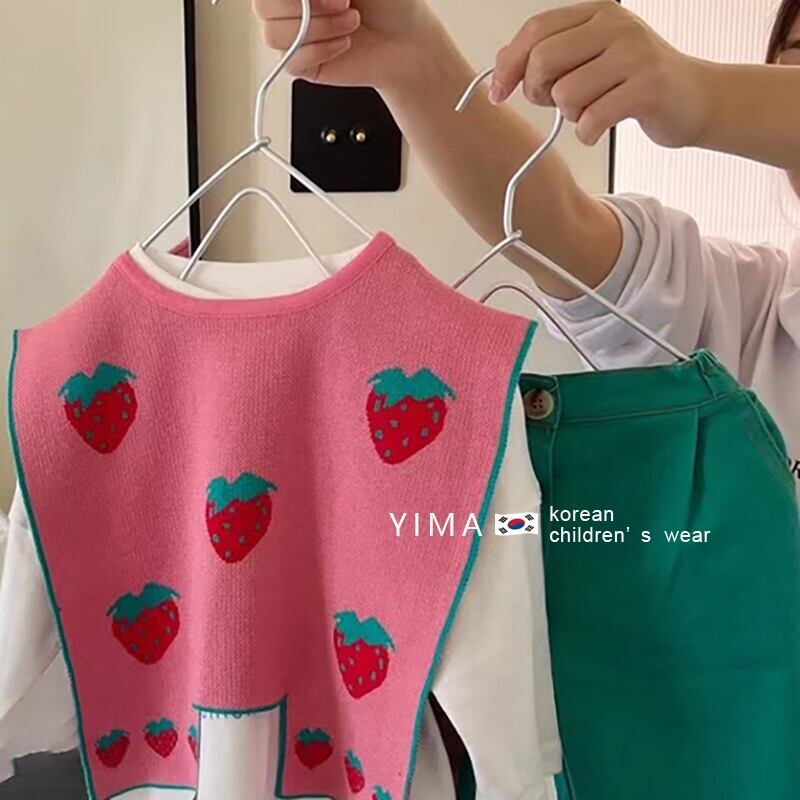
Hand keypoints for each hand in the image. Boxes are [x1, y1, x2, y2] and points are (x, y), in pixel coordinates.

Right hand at [252, 0, 440, 90]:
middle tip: (345, 3)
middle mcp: (289, 2)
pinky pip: (291, 61)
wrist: (408, 41)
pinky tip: (344, 44)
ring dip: (319, 28)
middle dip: (309, 7)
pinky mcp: (300, 64)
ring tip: (350, 23)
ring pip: (274, 33)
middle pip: (263, 5)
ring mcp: (292, 33)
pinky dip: (321, 51)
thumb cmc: (390, 0)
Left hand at [489, 1, 710, 147]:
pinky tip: (597, 129)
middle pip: (543, 60)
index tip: (496, 93)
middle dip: (536, 91)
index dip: (508, 64)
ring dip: (569, 116)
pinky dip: (586, 133)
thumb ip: (551, 56)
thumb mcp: (592, 58)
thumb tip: (499, 64)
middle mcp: (615, 26)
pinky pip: (591, 119)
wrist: (696, 98)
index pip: (535, 30)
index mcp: (597, 14)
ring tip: (590, 112)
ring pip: (565, 94)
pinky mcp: (647, 88)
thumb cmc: (636, 82)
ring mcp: (633, 55)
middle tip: (554, 103)